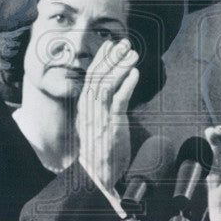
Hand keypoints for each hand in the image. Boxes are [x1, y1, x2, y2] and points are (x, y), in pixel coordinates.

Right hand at [76, 39, 139, 191]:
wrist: (98, 176)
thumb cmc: (100, 150)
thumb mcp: (97, 124)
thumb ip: (101, 106)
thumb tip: (109, 86)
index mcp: (84, 108)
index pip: (90, 77)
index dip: (101, 59)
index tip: (111, 45)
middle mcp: (88, 110)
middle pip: (97, 76)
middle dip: (111, 57)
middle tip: (125, 43)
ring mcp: (99, 118)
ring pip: (107, 84)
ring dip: (120, 67)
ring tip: (133, 55)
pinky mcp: (111, 126)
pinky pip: (118, 100)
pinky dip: (127, 85)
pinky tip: (135, 74)